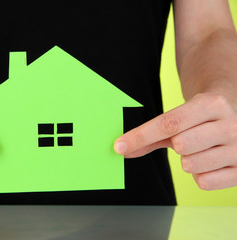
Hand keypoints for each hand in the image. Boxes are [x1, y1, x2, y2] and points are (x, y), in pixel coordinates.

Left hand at [114, 93, 236, 189]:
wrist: (236, 118)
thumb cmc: (200, 121)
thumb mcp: (178, 120)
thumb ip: (150, 136)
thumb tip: (123, 150)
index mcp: (212, 105)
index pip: (168, 123)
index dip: (140, 136)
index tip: (119, 146)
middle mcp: (230, 125)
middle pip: (180, 144)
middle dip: (175, 145)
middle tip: (185, 140)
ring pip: (191, 165)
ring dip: (187, 161)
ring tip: (200, 150)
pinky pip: (204, 182)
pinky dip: (199, 175)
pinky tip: (209, 163)